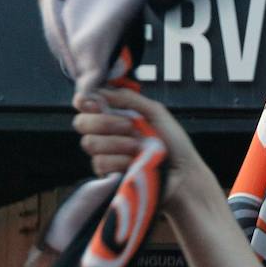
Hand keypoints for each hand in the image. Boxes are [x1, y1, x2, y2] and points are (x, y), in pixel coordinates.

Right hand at [72, 87, 213, 212]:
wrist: (185, 173)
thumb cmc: (174, 144)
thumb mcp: (155, 112)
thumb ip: (128, 98)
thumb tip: (99, 90)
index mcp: (114, 115)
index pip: (83, 104)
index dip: (85, 101)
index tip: (97, 103)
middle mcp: (105, 134)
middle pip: (81, 123)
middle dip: (105, 122)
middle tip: (129, 126)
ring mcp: (105, 155)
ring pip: (91, 143)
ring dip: (117, 143)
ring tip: (139, 147)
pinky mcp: (108, 175)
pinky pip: (101, 163)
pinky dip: (121, 160)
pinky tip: (135, 162)